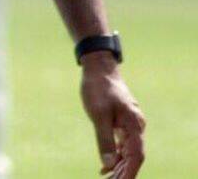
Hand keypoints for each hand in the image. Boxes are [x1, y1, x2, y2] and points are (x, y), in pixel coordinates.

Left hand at [79, 53, 145, 177]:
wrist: (98, 67)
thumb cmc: (98, 88)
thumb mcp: (98, 114)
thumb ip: (104, 140)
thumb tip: (108, 164)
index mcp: (134, 124)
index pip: (136, 156)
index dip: (129, 173)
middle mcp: (137, 125)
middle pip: (134, 156)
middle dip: (124, 173)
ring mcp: (131, 123)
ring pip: (129, 151)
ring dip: (120, 167)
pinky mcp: (123, 121)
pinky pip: (124, 143)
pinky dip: (117, 156)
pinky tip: (107, 166)